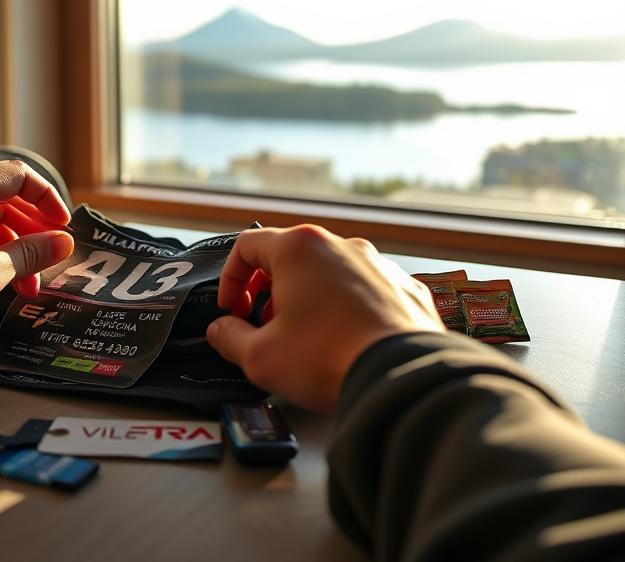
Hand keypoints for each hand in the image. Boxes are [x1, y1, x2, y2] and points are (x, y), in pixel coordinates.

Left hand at [0, 161, 73, 361]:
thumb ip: (29, 254)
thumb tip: (62, 243)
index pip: (20, 176)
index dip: (49, 201)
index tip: (63, 231)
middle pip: (7, 200)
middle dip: (33, 233)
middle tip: (49, 265)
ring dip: (14, 250)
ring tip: (26, 287)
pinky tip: (1, 285)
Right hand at [206, 225, 442, 412]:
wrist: (402, 378)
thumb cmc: (330, 358)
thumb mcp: (259, 357)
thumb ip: (229, 338)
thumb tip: (221, 331)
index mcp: (300, 248)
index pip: (247, 247)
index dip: (230, 279)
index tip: (230, 309)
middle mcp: (341, 246)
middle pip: (290, 259)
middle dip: (270, 293)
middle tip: (264, 328)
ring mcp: (378, 264)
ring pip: (329, 275)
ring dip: (309, 301)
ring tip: (306, 341)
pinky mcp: (403, 287)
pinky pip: (364, 292)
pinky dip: (347, 311)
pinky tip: (343, 344)